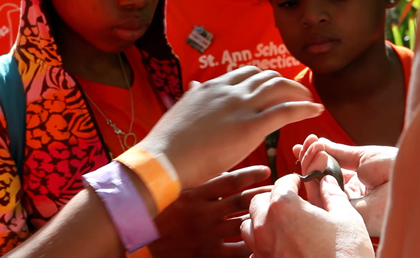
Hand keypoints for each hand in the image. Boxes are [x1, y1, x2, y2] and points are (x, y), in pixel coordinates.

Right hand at [140, 66, 323, 188]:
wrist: (163, 159)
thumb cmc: (169, 142)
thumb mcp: (180, 109)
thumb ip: (193, 96)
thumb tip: (195, 85)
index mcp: (212, 87)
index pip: (246, 73)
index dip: (264, 79)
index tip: (273, 87)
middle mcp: (229, 91)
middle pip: (266, 77)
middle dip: (284, 83)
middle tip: (295, 94)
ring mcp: (241, 107)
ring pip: (279, 88)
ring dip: (298, 92)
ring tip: (309, 100)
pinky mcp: (250, 127)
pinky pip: (286, 111)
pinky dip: (304, 107)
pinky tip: (316, 110)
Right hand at [149, 166, 272, 257]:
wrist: (139, 243)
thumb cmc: (154, 213)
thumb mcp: (172, 192)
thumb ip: (196, 182)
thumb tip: (220, 170)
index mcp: (194, 193)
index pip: (230, 180)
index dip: (250, 174)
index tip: (266, 170)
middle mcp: (203, 212)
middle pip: (242, 202)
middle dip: (263, 196)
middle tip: (280, 192)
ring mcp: (206, 234)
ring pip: (243, 224)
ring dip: (261, 219)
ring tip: (277, 214)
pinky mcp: (207, 253)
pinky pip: (236, 251)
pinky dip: (250, 245)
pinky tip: (262, 242)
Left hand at [240, 174, 373, 257]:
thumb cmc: (346, 254)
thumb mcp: (346, 219)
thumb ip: (333, 195)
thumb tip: (327, 181)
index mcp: (283, 207)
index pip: (282, 183)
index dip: (295, 181)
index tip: (302, 184)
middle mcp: (265, 226)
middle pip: (259, 202)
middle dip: (274, 198)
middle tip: (293, 202)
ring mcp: (261, 249)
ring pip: (249, 226)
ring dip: (262, 220)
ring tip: (281, 222)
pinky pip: (253, 250)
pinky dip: (262, 244)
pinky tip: (280, 246)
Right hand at [294, 135, 397, 235]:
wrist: (413, 175)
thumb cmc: (396, 167)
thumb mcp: (362, 156)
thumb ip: (337, 154)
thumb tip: (318, 144)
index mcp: (356, 186)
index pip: (326, 175)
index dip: (313, 160)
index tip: (304, 144)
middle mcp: (350, 198)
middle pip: (317, 182)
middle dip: (308, 160)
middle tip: (308, 143)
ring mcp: (346, 208)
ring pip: (314, 190)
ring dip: (309, 166)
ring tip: (314, 148)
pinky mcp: (344, 215)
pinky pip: (320, 199)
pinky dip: (314, 176)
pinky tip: (319, 158)